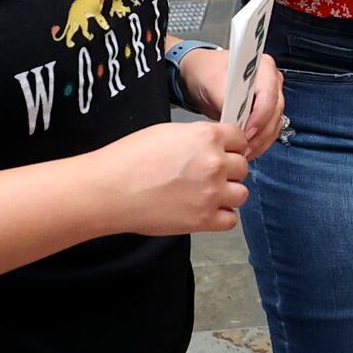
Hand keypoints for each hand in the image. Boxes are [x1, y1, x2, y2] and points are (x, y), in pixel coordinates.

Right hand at [97, 120, 249, 234]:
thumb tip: (213, 146)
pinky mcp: (204, 219)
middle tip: (207, 176)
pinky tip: (204, 210)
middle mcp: (214, 163)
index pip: (240, 138)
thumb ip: (197, 138)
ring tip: (206, 194)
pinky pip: (231, 219)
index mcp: (206, 136)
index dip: (231, 146)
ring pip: (241, 193)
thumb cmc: (130, 159)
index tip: (223, 153)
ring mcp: (212, 193)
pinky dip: (221, 216)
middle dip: (228, 170)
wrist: (110, 190)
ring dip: (228, 194)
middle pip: (242, 167)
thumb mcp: (168, 132)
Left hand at [174, 46, 281, 153]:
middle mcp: (273, 82)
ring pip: (274, 125)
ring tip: (243, 152)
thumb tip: (235, 119)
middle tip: (242, 147)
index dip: (259, 117)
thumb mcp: (212, 81)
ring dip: (260, 142)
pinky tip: (246, 150)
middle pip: (274, 113)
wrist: (202, 74)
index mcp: (264, 67)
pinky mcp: (267, 112)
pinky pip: (269, 131)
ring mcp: (272, 97)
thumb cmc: (207, 71)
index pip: (269, 96)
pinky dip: (259, 143)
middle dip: (259, 133)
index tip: (245, 132)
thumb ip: (225, 98)